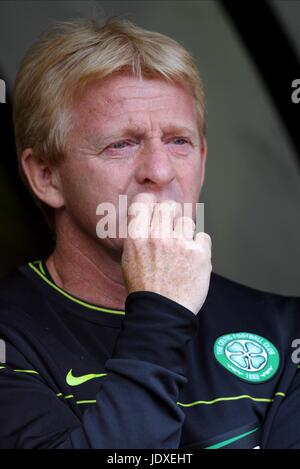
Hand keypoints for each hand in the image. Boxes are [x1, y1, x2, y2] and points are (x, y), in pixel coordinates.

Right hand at [121, 193, 211, 314]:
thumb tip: (148, 214)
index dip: (151, 203)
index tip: (155, 210)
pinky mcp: (199, 254)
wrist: (162, 313)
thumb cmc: (145, 287)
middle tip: (172, 230)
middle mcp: (157, 236)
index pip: (144, 200)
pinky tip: (191, 262)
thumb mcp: (130, 258)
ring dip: (186, 235)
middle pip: (169, 206)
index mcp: (137, 237)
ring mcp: (180, 244)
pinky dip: (200, 248)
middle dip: (171, 215)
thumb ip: (139, 234)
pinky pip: (203, 238)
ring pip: (187, 222)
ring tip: (180, 254)